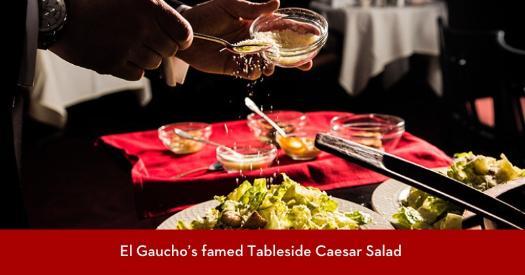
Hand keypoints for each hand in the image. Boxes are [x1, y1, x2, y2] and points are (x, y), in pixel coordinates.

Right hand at [50, 0, 192, 79]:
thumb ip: (156, 9)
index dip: (181, 38)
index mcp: (149, 6)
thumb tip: (181, 32)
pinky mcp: (111, 64)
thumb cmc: (96, 1)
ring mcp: (126, 47)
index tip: (175, 38)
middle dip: (161, 47)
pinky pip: (137, 75)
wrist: (59, 13)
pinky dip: (132, 68)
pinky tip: (119, 55)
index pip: (183, 33)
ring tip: (128, 45)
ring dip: (145, 57)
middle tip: (146, 40)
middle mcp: (141, 27)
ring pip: (154, 64)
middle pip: (169, 51)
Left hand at [177, 0, 312, 79]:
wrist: (184, 32)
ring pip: (267, 64)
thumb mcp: (229, 4)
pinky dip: (256, 73)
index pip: (283, 26)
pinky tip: (256, 69)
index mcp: (256, 23)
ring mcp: (245, 55)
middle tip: (307, 63)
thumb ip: (252, 8)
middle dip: (295, 58)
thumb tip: (277, 2)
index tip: (316, 34)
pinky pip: (250, 73)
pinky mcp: (234, 67)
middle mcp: (254, 40)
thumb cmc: (206, 13)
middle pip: (280, 50)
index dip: (300, 30)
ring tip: (270, 65)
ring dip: (273, 67)